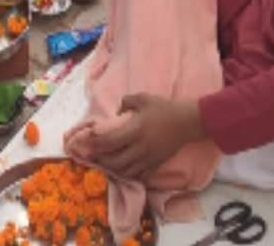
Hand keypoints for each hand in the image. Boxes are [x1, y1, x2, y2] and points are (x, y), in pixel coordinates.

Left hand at [77, 94, 203, 180]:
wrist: (187, 122)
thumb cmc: (163, 108)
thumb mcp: (143, 98)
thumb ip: (126, 102)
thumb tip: (117, 113)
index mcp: (136, 130)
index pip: (110, 141)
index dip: (95, 143)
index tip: (86, 141)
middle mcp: (140, 148)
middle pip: (115, 161)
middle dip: (101, 160)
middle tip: (91, 156)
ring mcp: (149, 158)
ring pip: (126, 172)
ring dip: (112, 169)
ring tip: (104, 164)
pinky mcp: (156, 164)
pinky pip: (139, 175)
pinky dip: (128, 174)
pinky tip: (122, 170)